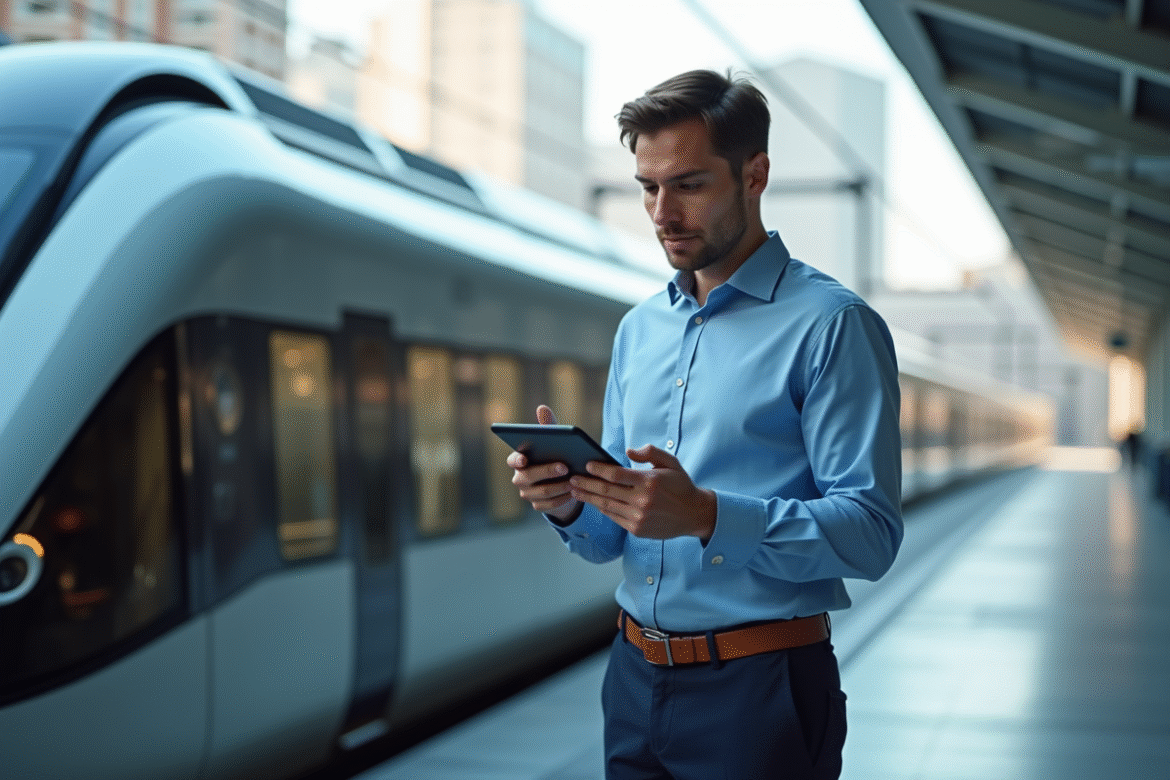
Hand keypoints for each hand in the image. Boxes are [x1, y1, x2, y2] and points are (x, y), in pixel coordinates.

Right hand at [506, 405, 581, 522]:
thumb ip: (547, 426)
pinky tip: (574, 492)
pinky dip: (563, 498)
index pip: (513, 460)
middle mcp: (519, 478)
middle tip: (565, 467)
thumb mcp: (552, 441)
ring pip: (543, 491)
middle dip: (548, 471)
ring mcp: (527, 494)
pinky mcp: (538, 506)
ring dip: (560, 486)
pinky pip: (550, 504)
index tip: (524, 459)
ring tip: (574, 480)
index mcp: (519, 461)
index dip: (517, 460)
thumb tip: (542, 407)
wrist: (561, 483)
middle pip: (530, 476)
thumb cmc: (554, 456)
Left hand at [569, 444, 715, 540]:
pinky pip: (614, 517)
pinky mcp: (637, 529)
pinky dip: (602, 509)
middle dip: (586, 484)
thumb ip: (649, 452)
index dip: (598, 469)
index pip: (616, 474)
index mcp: (649, 481)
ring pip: (606, 506)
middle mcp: (642, 500)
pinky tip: (593, 502)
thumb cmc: (680, 485)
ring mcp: (639, 517)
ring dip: (589, 497)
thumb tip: (627, 451)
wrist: (693, 514)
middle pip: (606, 491)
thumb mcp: (670, 462)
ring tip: (575, 491)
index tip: (587, 465)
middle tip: (572, 479)